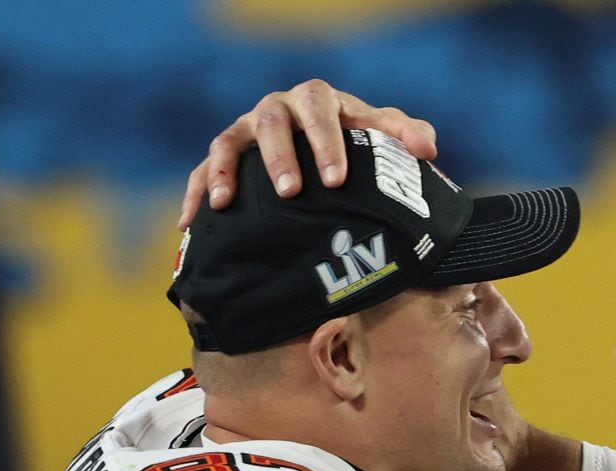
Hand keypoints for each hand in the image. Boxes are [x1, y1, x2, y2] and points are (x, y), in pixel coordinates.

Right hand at [179, 79, 439, 228]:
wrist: (330, 155)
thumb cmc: (360, 144)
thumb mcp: (384, 138)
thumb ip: (407, 136)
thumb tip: (426, 148)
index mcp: (317, 102)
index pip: (319, 110)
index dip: (325, 141)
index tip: (337, 178)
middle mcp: (276, 111)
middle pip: (270, 123)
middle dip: (279, 157)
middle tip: (291, 192)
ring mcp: (246, 133)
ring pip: (228, 143)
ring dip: (226, 171)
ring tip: (227, 203)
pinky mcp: (227, 159)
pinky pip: (202, 170)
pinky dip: (195, 192)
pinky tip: (189, 222)